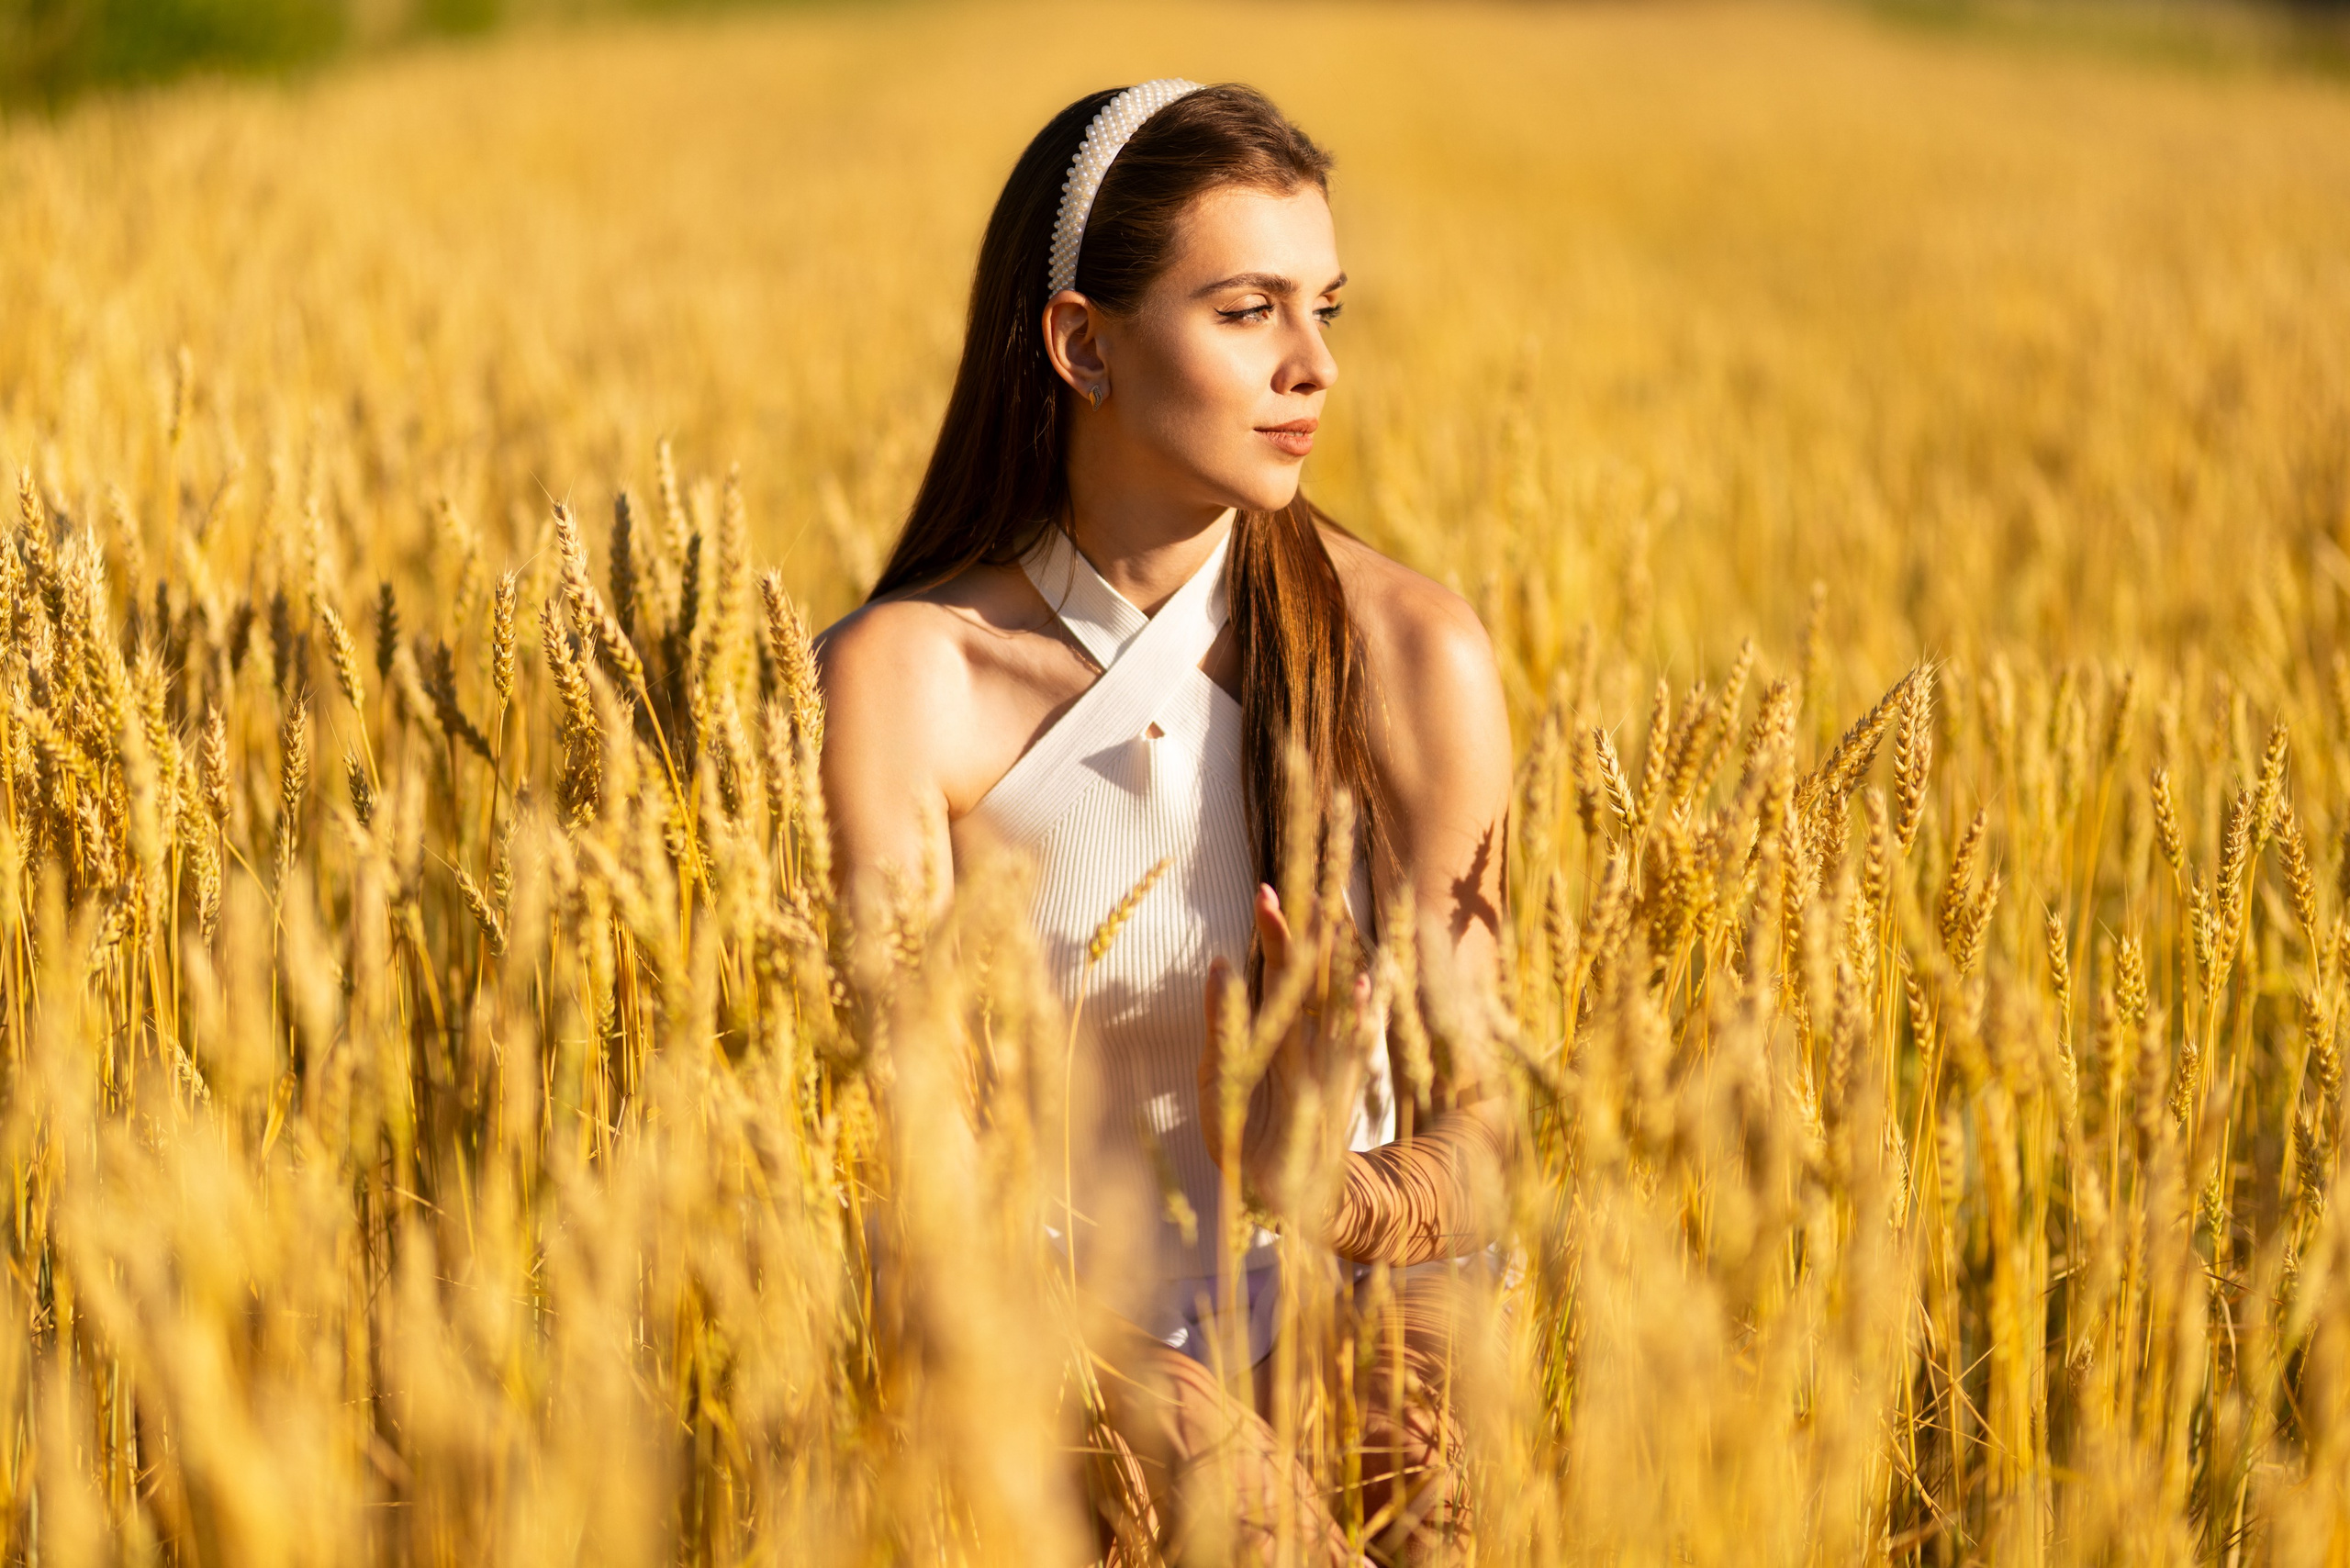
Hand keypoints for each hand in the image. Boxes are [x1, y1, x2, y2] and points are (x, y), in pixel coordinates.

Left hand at [1197, 883, 1375, 1235]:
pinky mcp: (1337, 1096)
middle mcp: (1304, 1037)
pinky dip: (1359, 1023)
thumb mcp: (1217, 1072)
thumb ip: (1220, 1022)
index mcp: (1273, 1028)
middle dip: (1309, 935)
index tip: (1266, 892)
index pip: (1277, 970)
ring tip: (1335, 922)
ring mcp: (1325, 1062)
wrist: (1267, 1193)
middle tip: (1311, 889)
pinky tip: (1365, 991)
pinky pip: (1352, 1053)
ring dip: (1336, 963)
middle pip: (1310, 977)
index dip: (1275, 933)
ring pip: (1335, 1003)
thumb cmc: (1239, 1127)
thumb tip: (1218, 964)